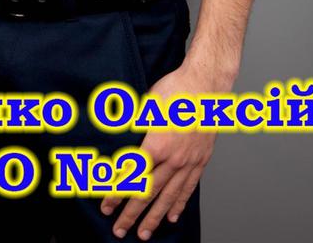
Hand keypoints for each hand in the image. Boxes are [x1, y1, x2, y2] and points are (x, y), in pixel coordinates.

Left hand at [99, 55, 228, 238]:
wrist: (206, 84)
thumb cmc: (175, 89)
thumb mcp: (145, 104)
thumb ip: (131, 125)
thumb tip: (114, 134)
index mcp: (156, 144)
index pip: (132, 177)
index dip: (117, 194)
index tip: (105, 206)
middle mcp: (173, 159)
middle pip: (148, 193)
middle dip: (131, 213)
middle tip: (119, 229)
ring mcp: (189, 162)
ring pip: (168, 197)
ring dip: (154, 217)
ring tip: (143, 234)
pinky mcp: (200, 161)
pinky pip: (188, 188)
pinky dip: (179, 205)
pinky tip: (172, 217)